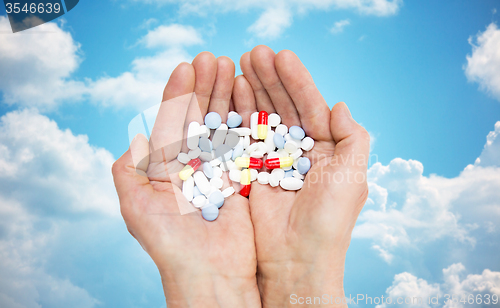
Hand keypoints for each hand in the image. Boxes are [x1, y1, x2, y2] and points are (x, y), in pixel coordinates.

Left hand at [112, 53, 260, 307]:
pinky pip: (245, 142)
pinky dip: (246, 118)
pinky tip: (248, 95)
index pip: (171, 122)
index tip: (187, 66)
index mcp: (166, 167)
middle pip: (199, 117)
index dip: (177, 93)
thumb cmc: (169, 245)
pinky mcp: (243, 177)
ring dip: (226, 95)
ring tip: (232, 67)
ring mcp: (219, 168)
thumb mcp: (134, 207)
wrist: (209, 275)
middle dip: (204, 87)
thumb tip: (136, 137)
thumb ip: (127, 170)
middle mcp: (192, 164)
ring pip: (223, 124)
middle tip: (213, 58)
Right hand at [236, 46, 369, 306]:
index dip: (297, 81)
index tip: (282, 56)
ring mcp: (274, 159)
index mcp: (327, 148)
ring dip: (253, 89)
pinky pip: (244, 137)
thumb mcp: (353, 175)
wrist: (296, 259)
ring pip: (262, 116)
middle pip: (284, 105)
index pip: (310, 105)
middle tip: (255, 52)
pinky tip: (232, 93)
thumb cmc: (329, 220)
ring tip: (239, 63)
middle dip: (271, 78)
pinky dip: (238, 115)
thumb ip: (353, 137)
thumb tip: (339, 104)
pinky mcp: (252, 170)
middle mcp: (300, 150)